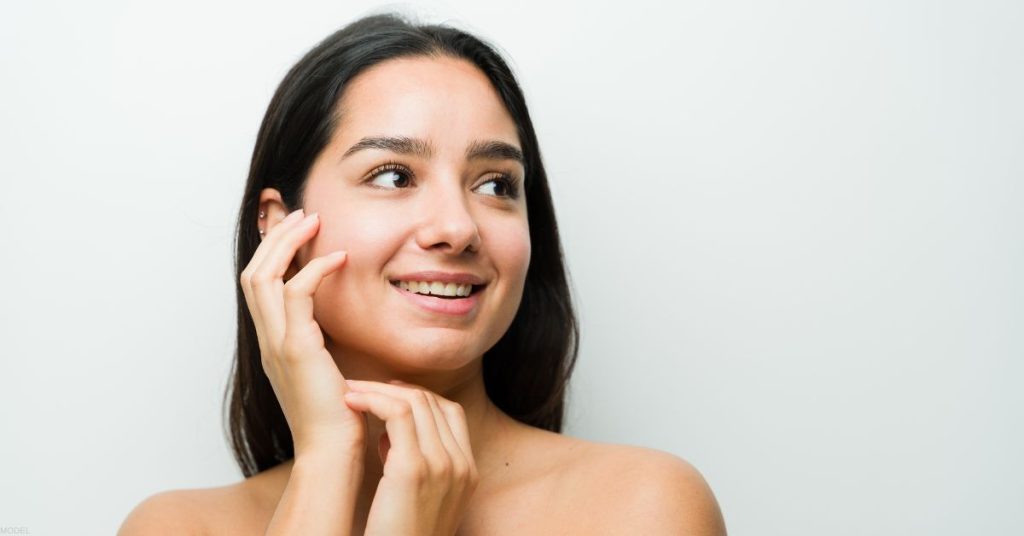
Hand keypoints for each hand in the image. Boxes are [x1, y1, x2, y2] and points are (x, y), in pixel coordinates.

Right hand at [239, 208, 363, 457]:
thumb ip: (326, 346)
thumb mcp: (329, 372)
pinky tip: (340, 258)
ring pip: (264, 276)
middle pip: (253, 272)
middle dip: (276, 238)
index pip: (259, 286)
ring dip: (288, 243)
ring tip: (315, 222)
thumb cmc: (339, 419)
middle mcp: (269, 342)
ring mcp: (278, 345)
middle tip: (304, 215)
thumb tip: (341, 326)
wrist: (333, 455)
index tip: (297, 229)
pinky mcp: (297, 350)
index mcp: (274, 345)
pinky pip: (296, 294)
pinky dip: (315, 269)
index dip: (272, 252)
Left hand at [343, 380, 479, 535]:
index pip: (449, 413)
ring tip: (349, 394)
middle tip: (359, 389)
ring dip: (376, 390)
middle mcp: (461, 466)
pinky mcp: (414, 470)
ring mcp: (442, 466)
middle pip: (432, 402)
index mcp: (467, 473)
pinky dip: (372, 399)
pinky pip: (397, 413)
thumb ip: (410, 466)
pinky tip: (350, 402)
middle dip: (392, 388)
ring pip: (415, 401)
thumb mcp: (415, 500)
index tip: (385, 397)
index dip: (417, 397)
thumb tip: (385, 436)